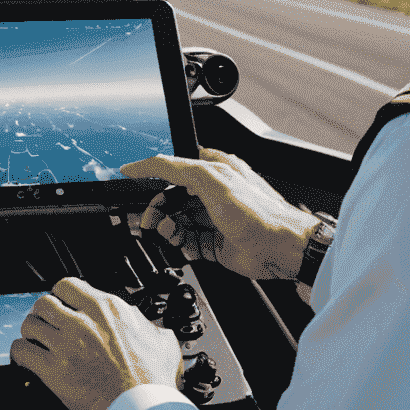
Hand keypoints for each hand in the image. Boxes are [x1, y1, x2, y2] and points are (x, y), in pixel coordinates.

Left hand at [10, 277, 183, 409]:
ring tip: (32, 337)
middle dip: (42, 312)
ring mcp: (65, 345)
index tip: (62, 302)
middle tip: (44, 321)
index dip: (61, 294)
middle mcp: (82, 321)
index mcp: (106, 309)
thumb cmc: (152, 378)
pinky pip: (22, 352)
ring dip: (29, 330)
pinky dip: (19, 352)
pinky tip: (24, 356)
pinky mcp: (54, 371)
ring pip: (30, 324)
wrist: (143, 407)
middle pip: (44, 302)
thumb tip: (139, 321)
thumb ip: (144, 322)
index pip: (68, 285)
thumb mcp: (159, 338)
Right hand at [122, 148, 321, 282]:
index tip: (128, 175)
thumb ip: (178, 168)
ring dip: (166, 226)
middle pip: (172, 197)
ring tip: (162, 230)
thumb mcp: (211, 179)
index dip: (151, 171)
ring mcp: (213, 220)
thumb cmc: (256, 211)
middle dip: (157, 206)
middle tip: (147, 216)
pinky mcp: (214, 244)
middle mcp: (212, 193)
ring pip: (177, 221)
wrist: (280, 248)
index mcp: (213, 169)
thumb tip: (150, 162)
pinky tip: (177, 242)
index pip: (174, 166)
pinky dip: (178, 243)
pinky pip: (187, 242)